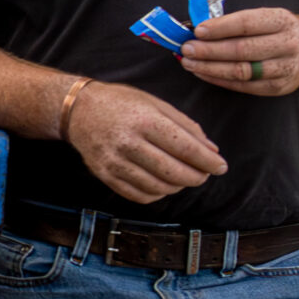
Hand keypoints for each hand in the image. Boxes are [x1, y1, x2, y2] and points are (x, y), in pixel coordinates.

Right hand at [66, 80, 224, 203]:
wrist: (78, 109)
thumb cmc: (121, 103)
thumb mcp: (156, 103)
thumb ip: (186, 126)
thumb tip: (212, 151)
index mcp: (144, 120)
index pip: (185, 147)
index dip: (208, 161)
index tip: (221, 166)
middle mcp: (128, 142)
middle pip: (173, 172)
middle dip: (197, 177)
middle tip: (204, 174)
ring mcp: (114, 161)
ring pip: (158, 187)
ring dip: (178, 186)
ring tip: (184, 177)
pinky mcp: (105, 175)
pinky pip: (139, 195)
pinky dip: (158, 193)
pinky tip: (163, 184)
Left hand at [181, 7, 298, 96]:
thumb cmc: (277, 30)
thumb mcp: (266, 17)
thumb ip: (237, 22)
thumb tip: (197, 29)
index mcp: (281, 20)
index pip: (247, 23)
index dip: (220, 27)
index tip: (197, 30)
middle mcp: (286, 44)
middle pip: (242, 49)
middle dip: (210, 50)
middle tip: (187, 49)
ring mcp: (284, 68)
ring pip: (242, 71)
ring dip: (210, 68)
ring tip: (189, 63)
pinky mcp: (278, 87)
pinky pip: (244, 86)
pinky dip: (219, 80)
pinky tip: (203, 73)